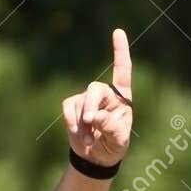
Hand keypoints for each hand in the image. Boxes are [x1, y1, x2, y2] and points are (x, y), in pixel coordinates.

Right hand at [62, 28, 133, 167]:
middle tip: (91, 123)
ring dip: (83, 124)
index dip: (120, 51)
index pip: (122, 70)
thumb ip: (110, 127)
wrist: (96, 158)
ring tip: (90, 140)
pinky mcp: (73, 106)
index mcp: (122, 97)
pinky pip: (68, 109)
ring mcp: (87, 98)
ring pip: (81, 103)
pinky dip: (72, 123)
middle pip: (95, 89)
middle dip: (91, 107)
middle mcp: (105, 94)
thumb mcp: (118, 140)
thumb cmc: (113, 146)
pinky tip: (79, 135)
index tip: (118, 32)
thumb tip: (94, 117)